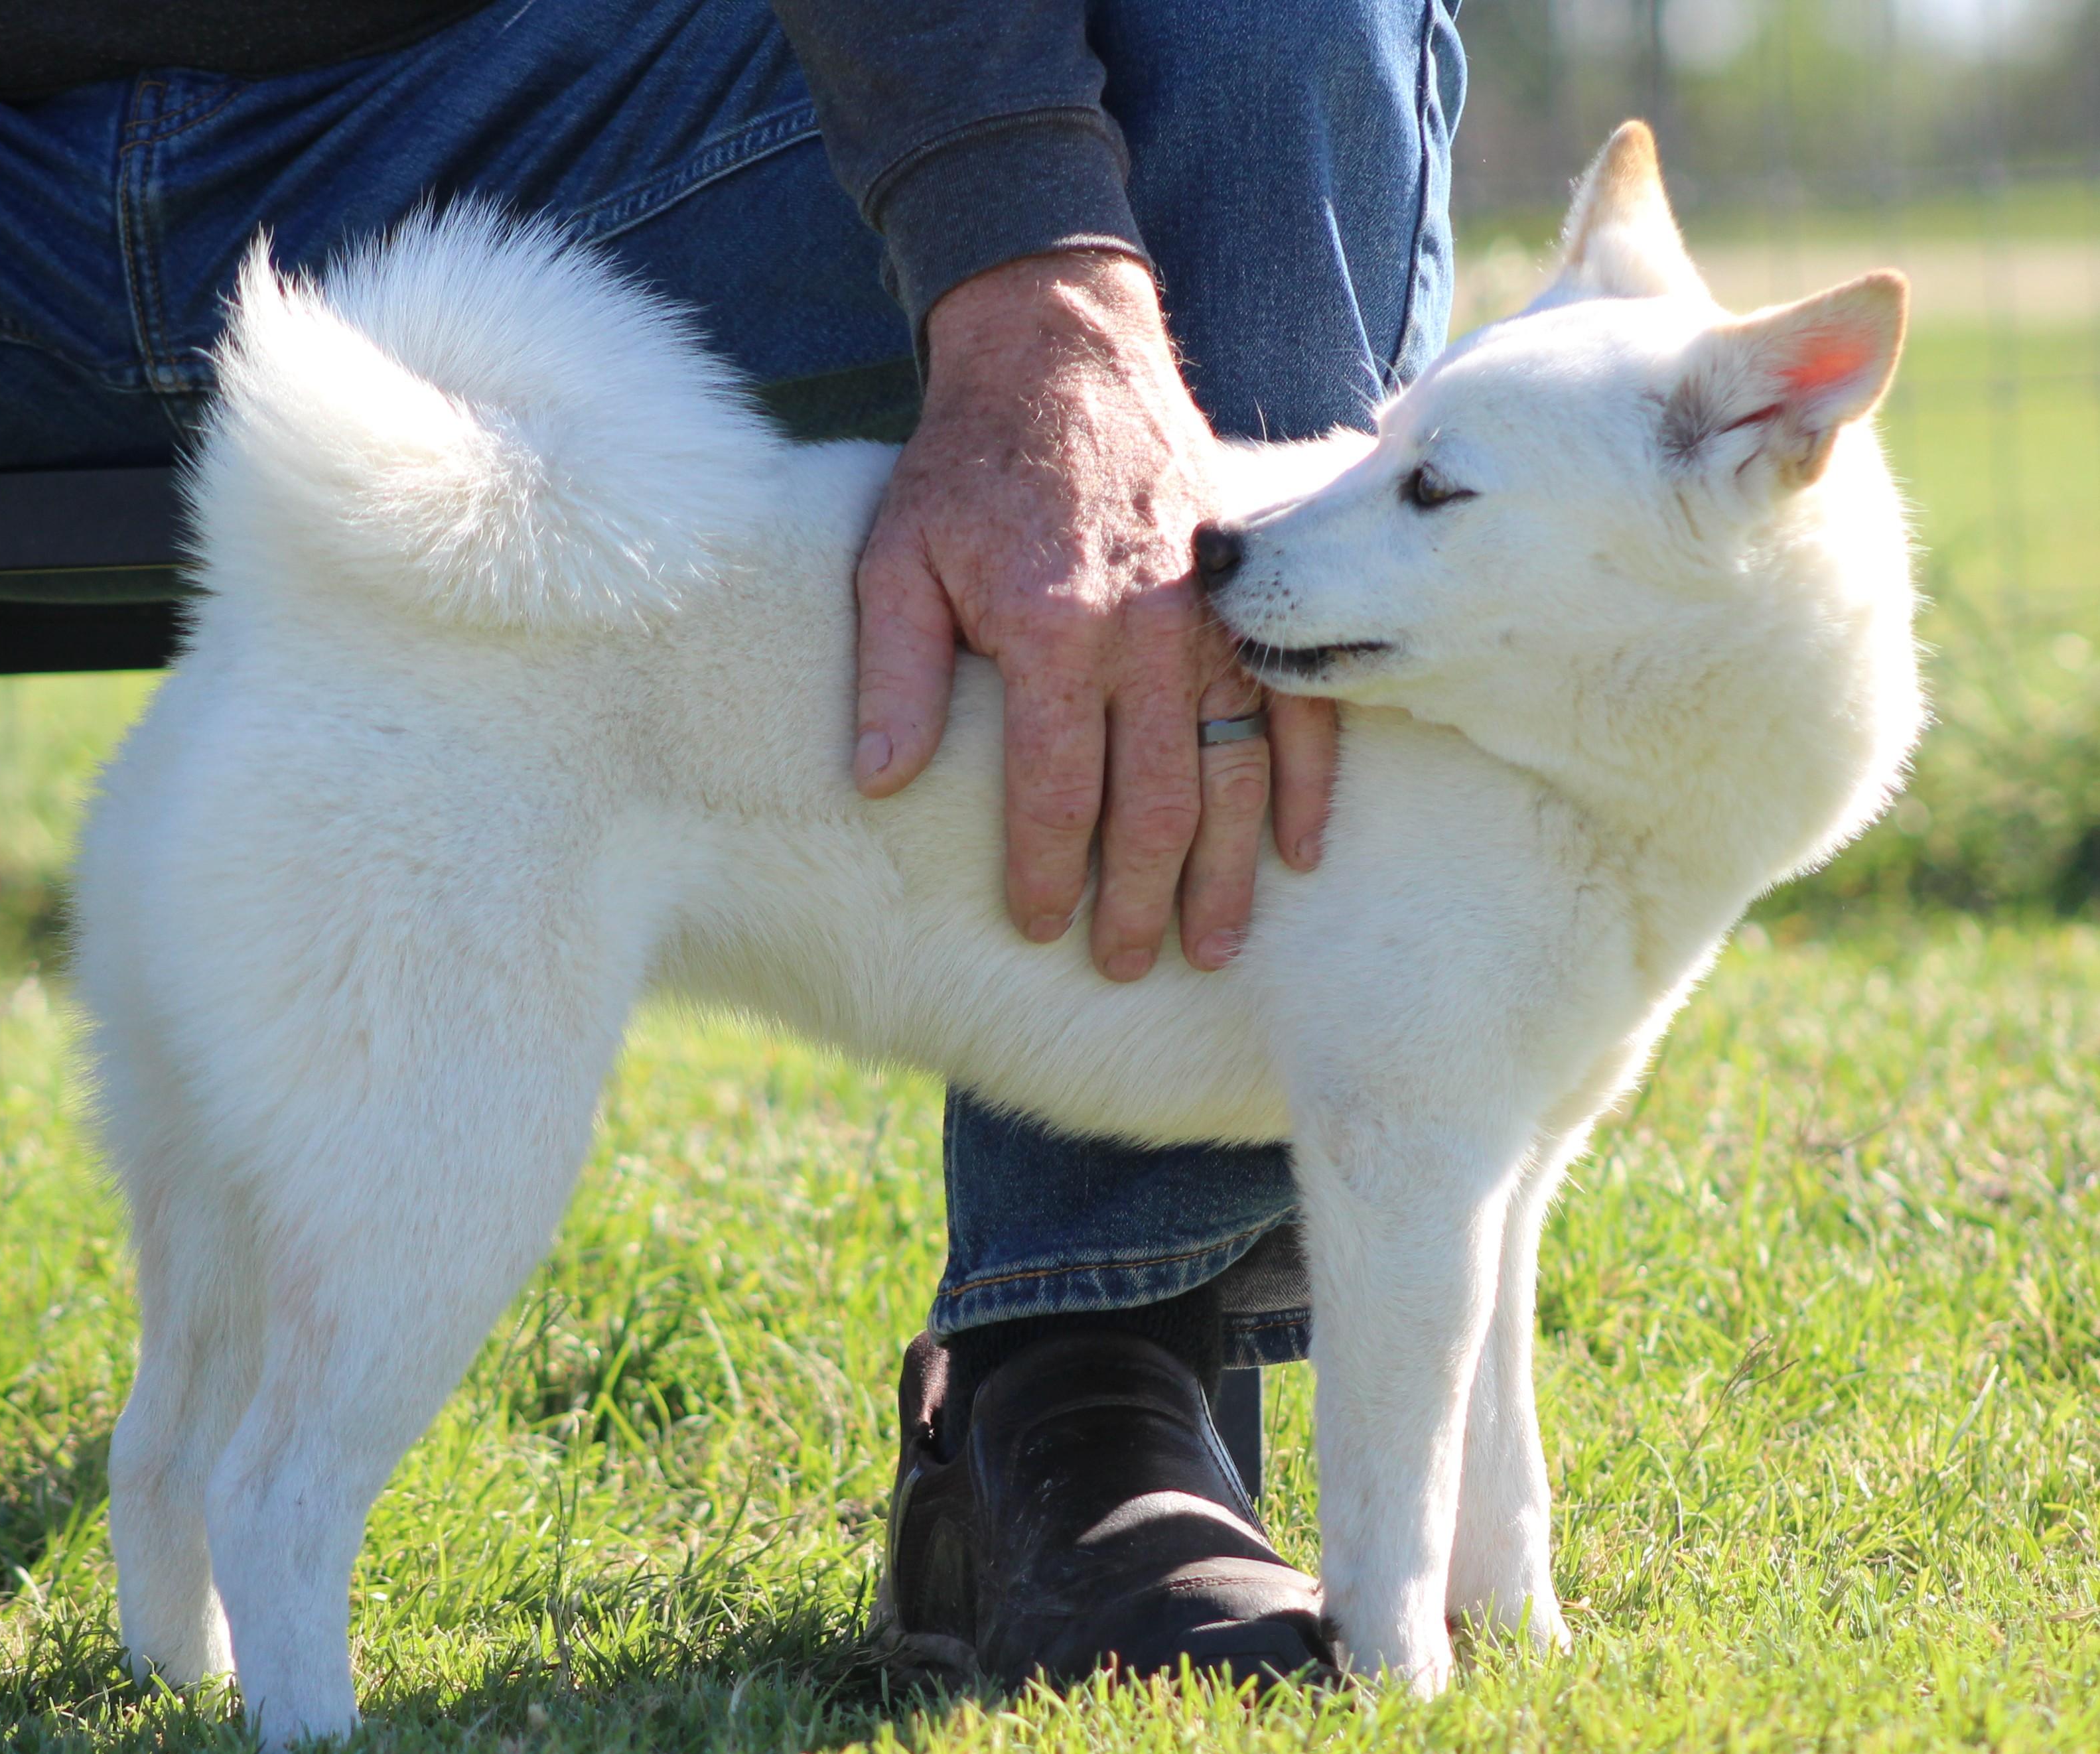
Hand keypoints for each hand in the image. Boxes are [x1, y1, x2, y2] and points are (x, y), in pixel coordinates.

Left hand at [853, 252, 1335, 980]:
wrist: (1063, 356)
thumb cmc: (968, 470)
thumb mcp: (896, 560)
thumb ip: (893, 674)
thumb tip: (878, 783)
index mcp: (1051, 631)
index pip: (1056, 792)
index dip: (1049, 875)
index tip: (1039, 929)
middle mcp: (1147, 633)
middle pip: (1155, 804)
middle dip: (1141, 902)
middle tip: (1126, 967)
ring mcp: (1218, 616)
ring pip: (1235, 772)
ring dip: (1228, 872)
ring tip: (1215, 947)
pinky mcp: (1262, 594)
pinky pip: (1302, 706)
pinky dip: (1305, 784)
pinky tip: (1299, 850)